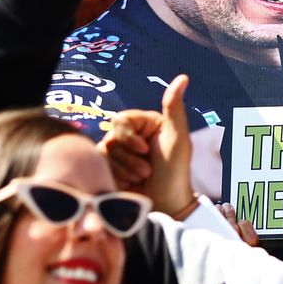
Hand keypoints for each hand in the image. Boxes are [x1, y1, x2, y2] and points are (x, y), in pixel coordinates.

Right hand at [101, 75, 194, 216]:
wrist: (166, 205)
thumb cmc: (175, 172)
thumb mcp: (177, 139)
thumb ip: (175, 108)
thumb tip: (182, 77)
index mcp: (146, 124)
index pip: (121, 119)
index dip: (129, 137)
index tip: (145, 150)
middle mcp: (131, 135)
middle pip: (111, 137)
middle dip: (130, 157)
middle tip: (147, 169)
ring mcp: (120, 153)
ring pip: (104, 153)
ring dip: (125, 169)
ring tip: (142, 178)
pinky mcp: (110, 169)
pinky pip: (100, 167)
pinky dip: (116, 178)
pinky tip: (130, 184)